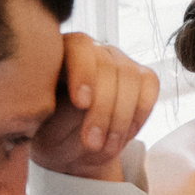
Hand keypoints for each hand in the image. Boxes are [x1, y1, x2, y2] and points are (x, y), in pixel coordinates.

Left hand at [31, 34, 158, 181]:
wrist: (67, 144)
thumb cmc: (48, 130)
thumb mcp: (43, 127)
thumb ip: (59, 115)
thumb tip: (84, 109)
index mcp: (61, 52)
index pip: (79, 46)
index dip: (84, 72)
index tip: (81, 103)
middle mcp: (93, 50)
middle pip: (108, 65)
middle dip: (103, 108)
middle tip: (91, 143)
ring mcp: (119, 62)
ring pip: (132, 77)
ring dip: (121, 117)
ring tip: (106, 147)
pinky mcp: (141, 77)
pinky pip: (150, 87)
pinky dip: (139, 115)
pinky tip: (124, 136)